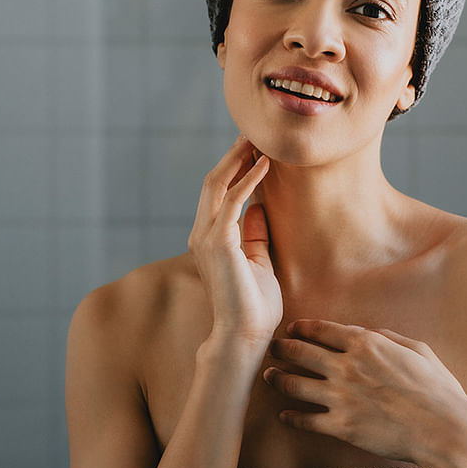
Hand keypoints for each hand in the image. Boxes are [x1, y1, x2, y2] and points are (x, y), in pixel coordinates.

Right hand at [187, 135, 281, 341]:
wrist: (245, 335)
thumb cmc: (254, 305)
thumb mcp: (259, 261)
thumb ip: (255, 234)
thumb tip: (260, 207)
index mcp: (209, 238)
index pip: (218, 192)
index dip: (234, 166)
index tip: (253, 146)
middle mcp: (201, 234)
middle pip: (214, 181)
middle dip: (233, 154)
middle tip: (254, 132)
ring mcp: (206, 237)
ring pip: (217, 184)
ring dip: (238, 159)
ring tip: (259, 140)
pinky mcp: (218, 242)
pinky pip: (233, 201)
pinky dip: (248, 179)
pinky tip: (265, 164)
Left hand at [263, 319, 466, 463]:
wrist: (443, 429)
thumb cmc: (436, 389)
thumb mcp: (417, 349)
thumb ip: (388, 337)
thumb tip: (368, 332)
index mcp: (365, 344)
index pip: (321, 330)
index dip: (302, 328)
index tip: (292, 329)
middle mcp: (347, 367)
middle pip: (300, 353)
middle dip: (282, 349)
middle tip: (272, 349)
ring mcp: (340, 397)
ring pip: (294, 384)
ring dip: (277, 379)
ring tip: (268, 376)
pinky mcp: (341, 426)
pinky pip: (306, 420)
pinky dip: (290, 417)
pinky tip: (283, 415)